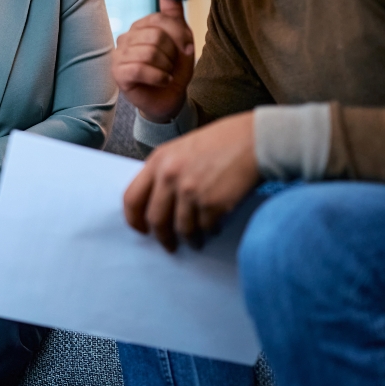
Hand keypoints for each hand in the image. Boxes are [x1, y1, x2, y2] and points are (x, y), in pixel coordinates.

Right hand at [113, 0, 194, 122]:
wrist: (170, 99)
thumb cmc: (173, 70)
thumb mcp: (180, 40)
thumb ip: (173, 15)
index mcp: (140, 26)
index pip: (160, 19)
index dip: (179, 34)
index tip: (186, 49)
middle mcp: (126, 38)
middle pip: (155, 35)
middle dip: (172, 54)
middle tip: (172, 65)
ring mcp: (119, 56)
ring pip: (148, 52)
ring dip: (166, 67)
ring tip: (165, 74)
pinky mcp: (118, 73)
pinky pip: (139, 68)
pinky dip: (158, 77)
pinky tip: (162, 81)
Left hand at [123, 112, 259, 251]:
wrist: (253, 140)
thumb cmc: (220, 142)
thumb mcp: (181, 149)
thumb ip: (164, 171)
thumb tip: (157, 201)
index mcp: (158, 161)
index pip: (132, 198)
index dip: (133, 219)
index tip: (141, 230)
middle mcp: (169, 176)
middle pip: (155, 219)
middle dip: (161, 236)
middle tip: (168, 245)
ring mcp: (189, 191)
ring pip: (180, 228)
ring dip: (188, 238)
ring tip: (194, 241)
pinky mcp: (211, 204)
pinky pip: (204, 227)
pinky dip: (208, 231)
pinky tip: (213, 227)